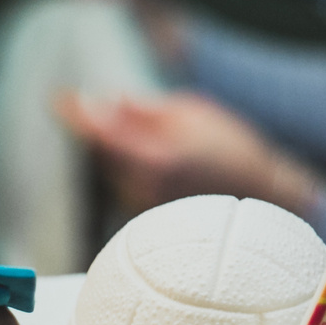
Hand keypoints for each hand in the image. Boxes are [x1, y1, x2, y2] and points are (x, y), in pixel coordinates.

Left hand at [58, 91, 319, 218]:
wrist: (264, 200)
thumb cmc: (231, 151)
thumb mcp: (191, 113)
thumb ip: (142, 110)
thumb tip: (104, 103)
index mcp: (153, 160)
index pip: (100, 134)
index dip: (77, 116)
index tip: (61, 101)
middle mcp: (143, 191)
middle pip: (105, 153)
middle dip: (109, 132)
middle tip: (124, 115)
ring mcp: (145, 210)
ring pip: (116, 171)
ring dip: (126, 153)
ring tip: (170, 150)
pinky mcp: (149, 223)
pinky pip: (130, 188)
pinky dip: (136, 172)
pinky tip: (171, 171)